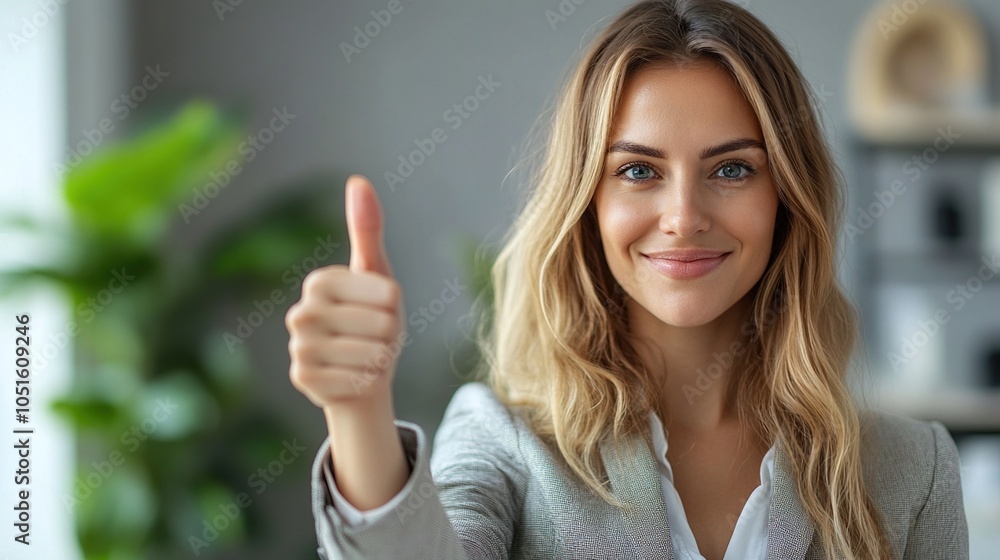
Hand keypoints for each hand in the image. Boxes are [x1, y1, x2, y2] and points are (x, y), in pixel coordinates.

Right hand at [286, 174, 404, 407]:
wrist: (361, 377)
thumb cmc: (373, 321)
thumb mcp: (377, 275)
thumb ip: (367, 230)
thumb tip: (358, 180)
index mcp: (320, 282)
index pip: (387, 293)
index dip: (395, 307)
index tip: (383, 311)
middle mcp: (301, 312)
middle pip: (380, 324)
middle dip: (389, 336)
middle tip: (375, 339)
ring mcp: (298, 348)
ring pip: (369, 354)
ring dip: (380, 360)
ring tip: (368, 358)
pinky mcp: (303, 379)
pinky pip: (356, 381)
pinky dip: (366, 382)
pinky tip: (356, 378)